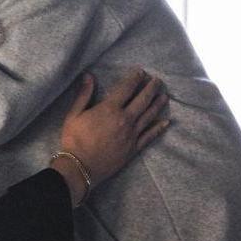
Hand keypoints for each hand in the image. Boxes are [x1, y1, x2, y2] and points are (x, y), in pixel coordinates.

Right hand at [49, 67, 167, 201]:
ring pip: (149, 115)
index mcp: (109, 109)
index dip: (135, 78)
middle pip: (142, 100)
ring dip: (158, 104)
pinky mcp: (133, 148)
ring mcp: (131, 134)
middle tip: (157, 81)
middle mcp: (124, 119)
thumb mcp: (74, 115)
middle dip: (151, 88)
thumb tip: (89, 76)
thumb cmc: (74, 140)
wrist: (80, 168)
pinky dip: (159, 128)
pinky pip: (150, 136)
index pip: (126, 88)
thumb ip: (84, 95)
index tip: (141, 72)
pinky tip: (166, 122)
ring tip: (164, 96)